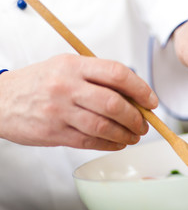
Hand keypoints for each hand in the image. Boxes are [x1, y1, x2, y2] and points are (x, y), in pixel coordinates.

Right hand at [0, 54, 157, 150]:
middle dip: (136, 117)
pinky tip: (118, 143)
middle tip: (143, 124)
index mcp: (74, 65)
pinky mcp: (54, 133)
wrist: (0, 100)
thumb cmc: (40, 82)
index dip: (140, 89)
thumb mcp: (67, 67)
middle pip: (114, 103)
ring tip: (134, 135)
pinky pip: (90, 141)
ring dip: (126, 134)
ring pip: (104, 126)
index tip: (151, 101)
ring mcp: (60, 111)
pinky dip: (110, 144)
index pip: (117, 73)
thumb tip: (134, 96)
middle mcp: (67, 86)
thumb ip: (98, 78)